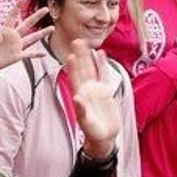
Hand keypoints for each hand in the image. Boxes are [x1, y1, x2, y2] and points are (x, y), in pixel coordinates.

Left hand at [0, 6, 49, 72]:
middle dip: (36, 17)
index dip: (18, 7)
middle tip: (46, 9)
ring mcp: (17, 46)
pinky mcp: (18, 56)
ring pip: (32, 38)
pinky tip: (44, 54)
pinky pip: (29, 54)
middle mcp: (14, 37)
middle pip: (27, 24)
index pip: (13, 16)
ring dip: (42, 33)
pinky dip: (36, 54)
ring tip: (52, 28)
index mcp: (6, 31)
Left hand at [65, 39, 119, 157]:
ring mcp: (96, 89)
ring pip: (92, 69)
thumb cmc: (93, 132)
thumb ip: (82, 110)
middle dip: (79, 55)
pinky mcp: (106, 91)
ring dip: (89, 57)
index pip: (74, 78)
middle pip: (82, 69)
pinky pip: (103, 74)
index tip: (70, 54)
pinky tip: (101, 54)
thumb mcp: (87, 122)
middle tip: (76, 40)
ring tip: (87, 43)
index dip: (72, 67)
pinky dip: (102, 64)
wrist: (104, 137)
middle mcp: (86, 90)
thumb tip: (76, 98)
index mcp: (79, 96)